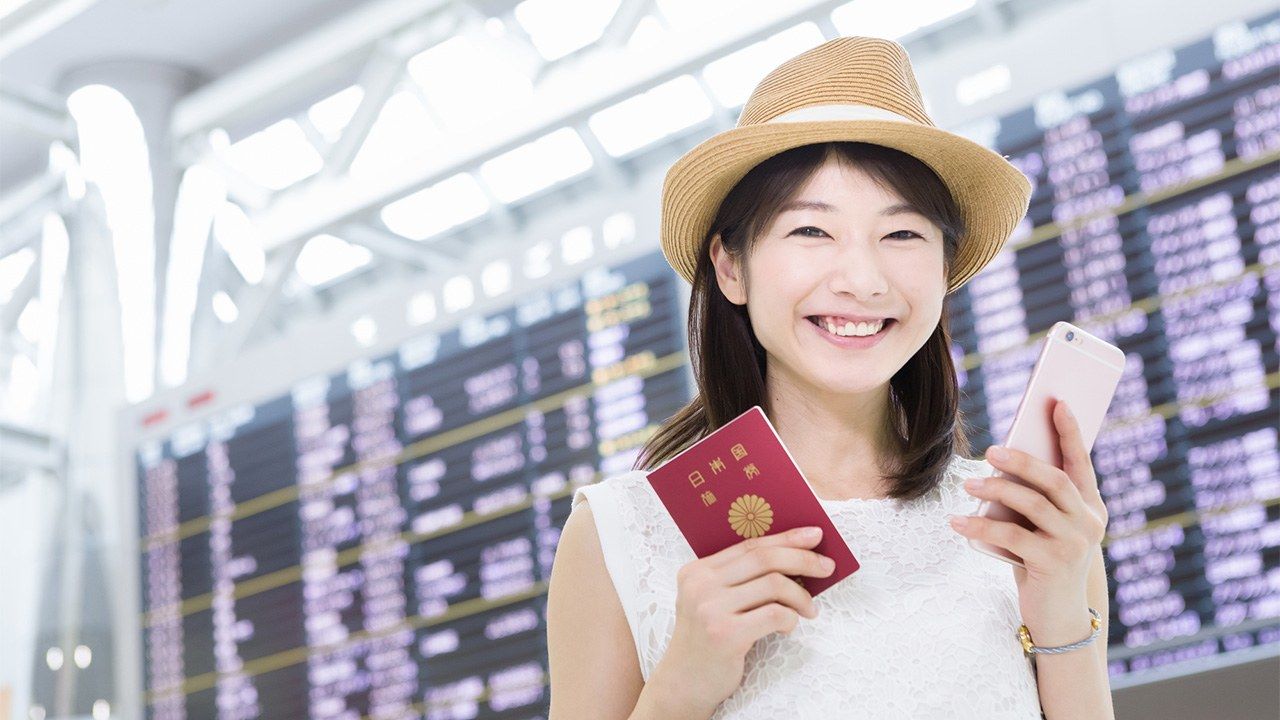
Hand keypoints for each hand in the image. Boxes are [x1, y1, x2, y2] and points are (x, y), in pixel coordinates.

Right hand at [653, 525, 835, 713]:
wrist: (683, 683)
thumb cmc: (707, 640)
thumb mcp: (712, 602)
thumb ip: (739, 579)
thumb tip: (792, 557)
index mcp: (697, 571)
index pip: (749, 545)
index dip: (785, 538)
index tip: (814, 535)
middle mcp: (701, 585)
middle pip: (764, 558)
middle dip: (803, 559)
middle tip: (827, 567)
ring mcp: (711, 609)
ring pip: (774, 584)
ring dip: (801, 596)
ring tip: (809, 610)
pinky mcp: (725, 634)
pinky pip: (775, 614)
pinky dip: (791, 618)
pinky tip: (788, 627)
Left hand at [948, 398, 1108, 642]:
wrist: (1059, 616)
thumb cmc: (1045, 561)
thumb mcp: (1044, 528)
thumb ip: (1033, 500)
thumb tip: (999, 464)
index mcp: (1091, 507)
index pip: (1081, 462)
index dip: (1070, 432)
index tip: (1057, 403)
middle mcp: (1089, 523)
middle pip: (1054, 480)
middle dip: (1022, 461)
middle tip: (991, 451)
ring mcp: (1074, 544)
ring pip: (1032, 505)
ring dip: (996, 490)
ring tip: (968, 485)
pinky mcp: (1052, 564)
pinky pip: (1011, 536)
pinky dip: (980, 527)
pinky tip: (958, 522)